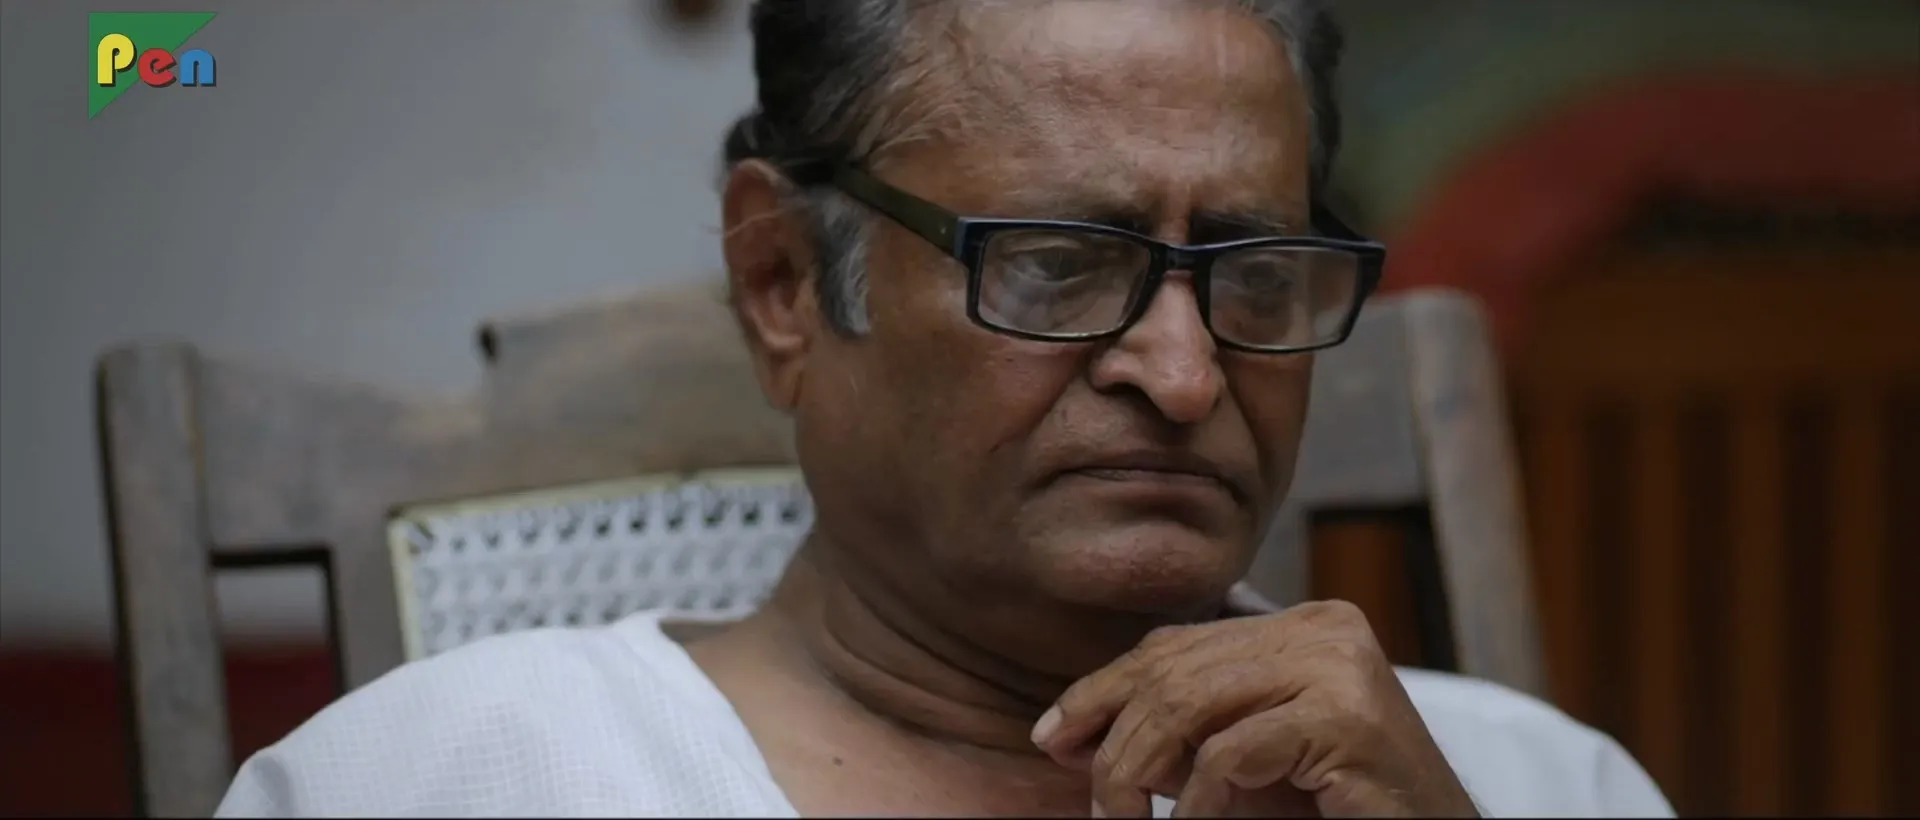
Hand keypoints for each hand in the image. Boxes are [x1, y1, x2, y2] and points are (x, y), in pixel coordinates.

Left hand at [1029, 601, 1478, 817]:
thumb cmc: (1338, 812)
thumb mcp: (1245, 763)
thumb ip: (1183, 733)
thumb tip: (1078, 733)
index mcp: (1302, 625)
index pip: (1176, 645)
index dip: (1103, 689)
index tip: (1053, 736)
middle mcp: (1324, 628)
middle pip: (1175, 670)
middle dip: (1111, 735)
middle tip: (1090, 797)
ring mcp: (1339, 665)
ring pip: (1189, 705)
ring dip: (1137, 771)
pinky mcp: (1347, 716)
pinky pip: (1231, 754)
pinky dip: (1196, 802)